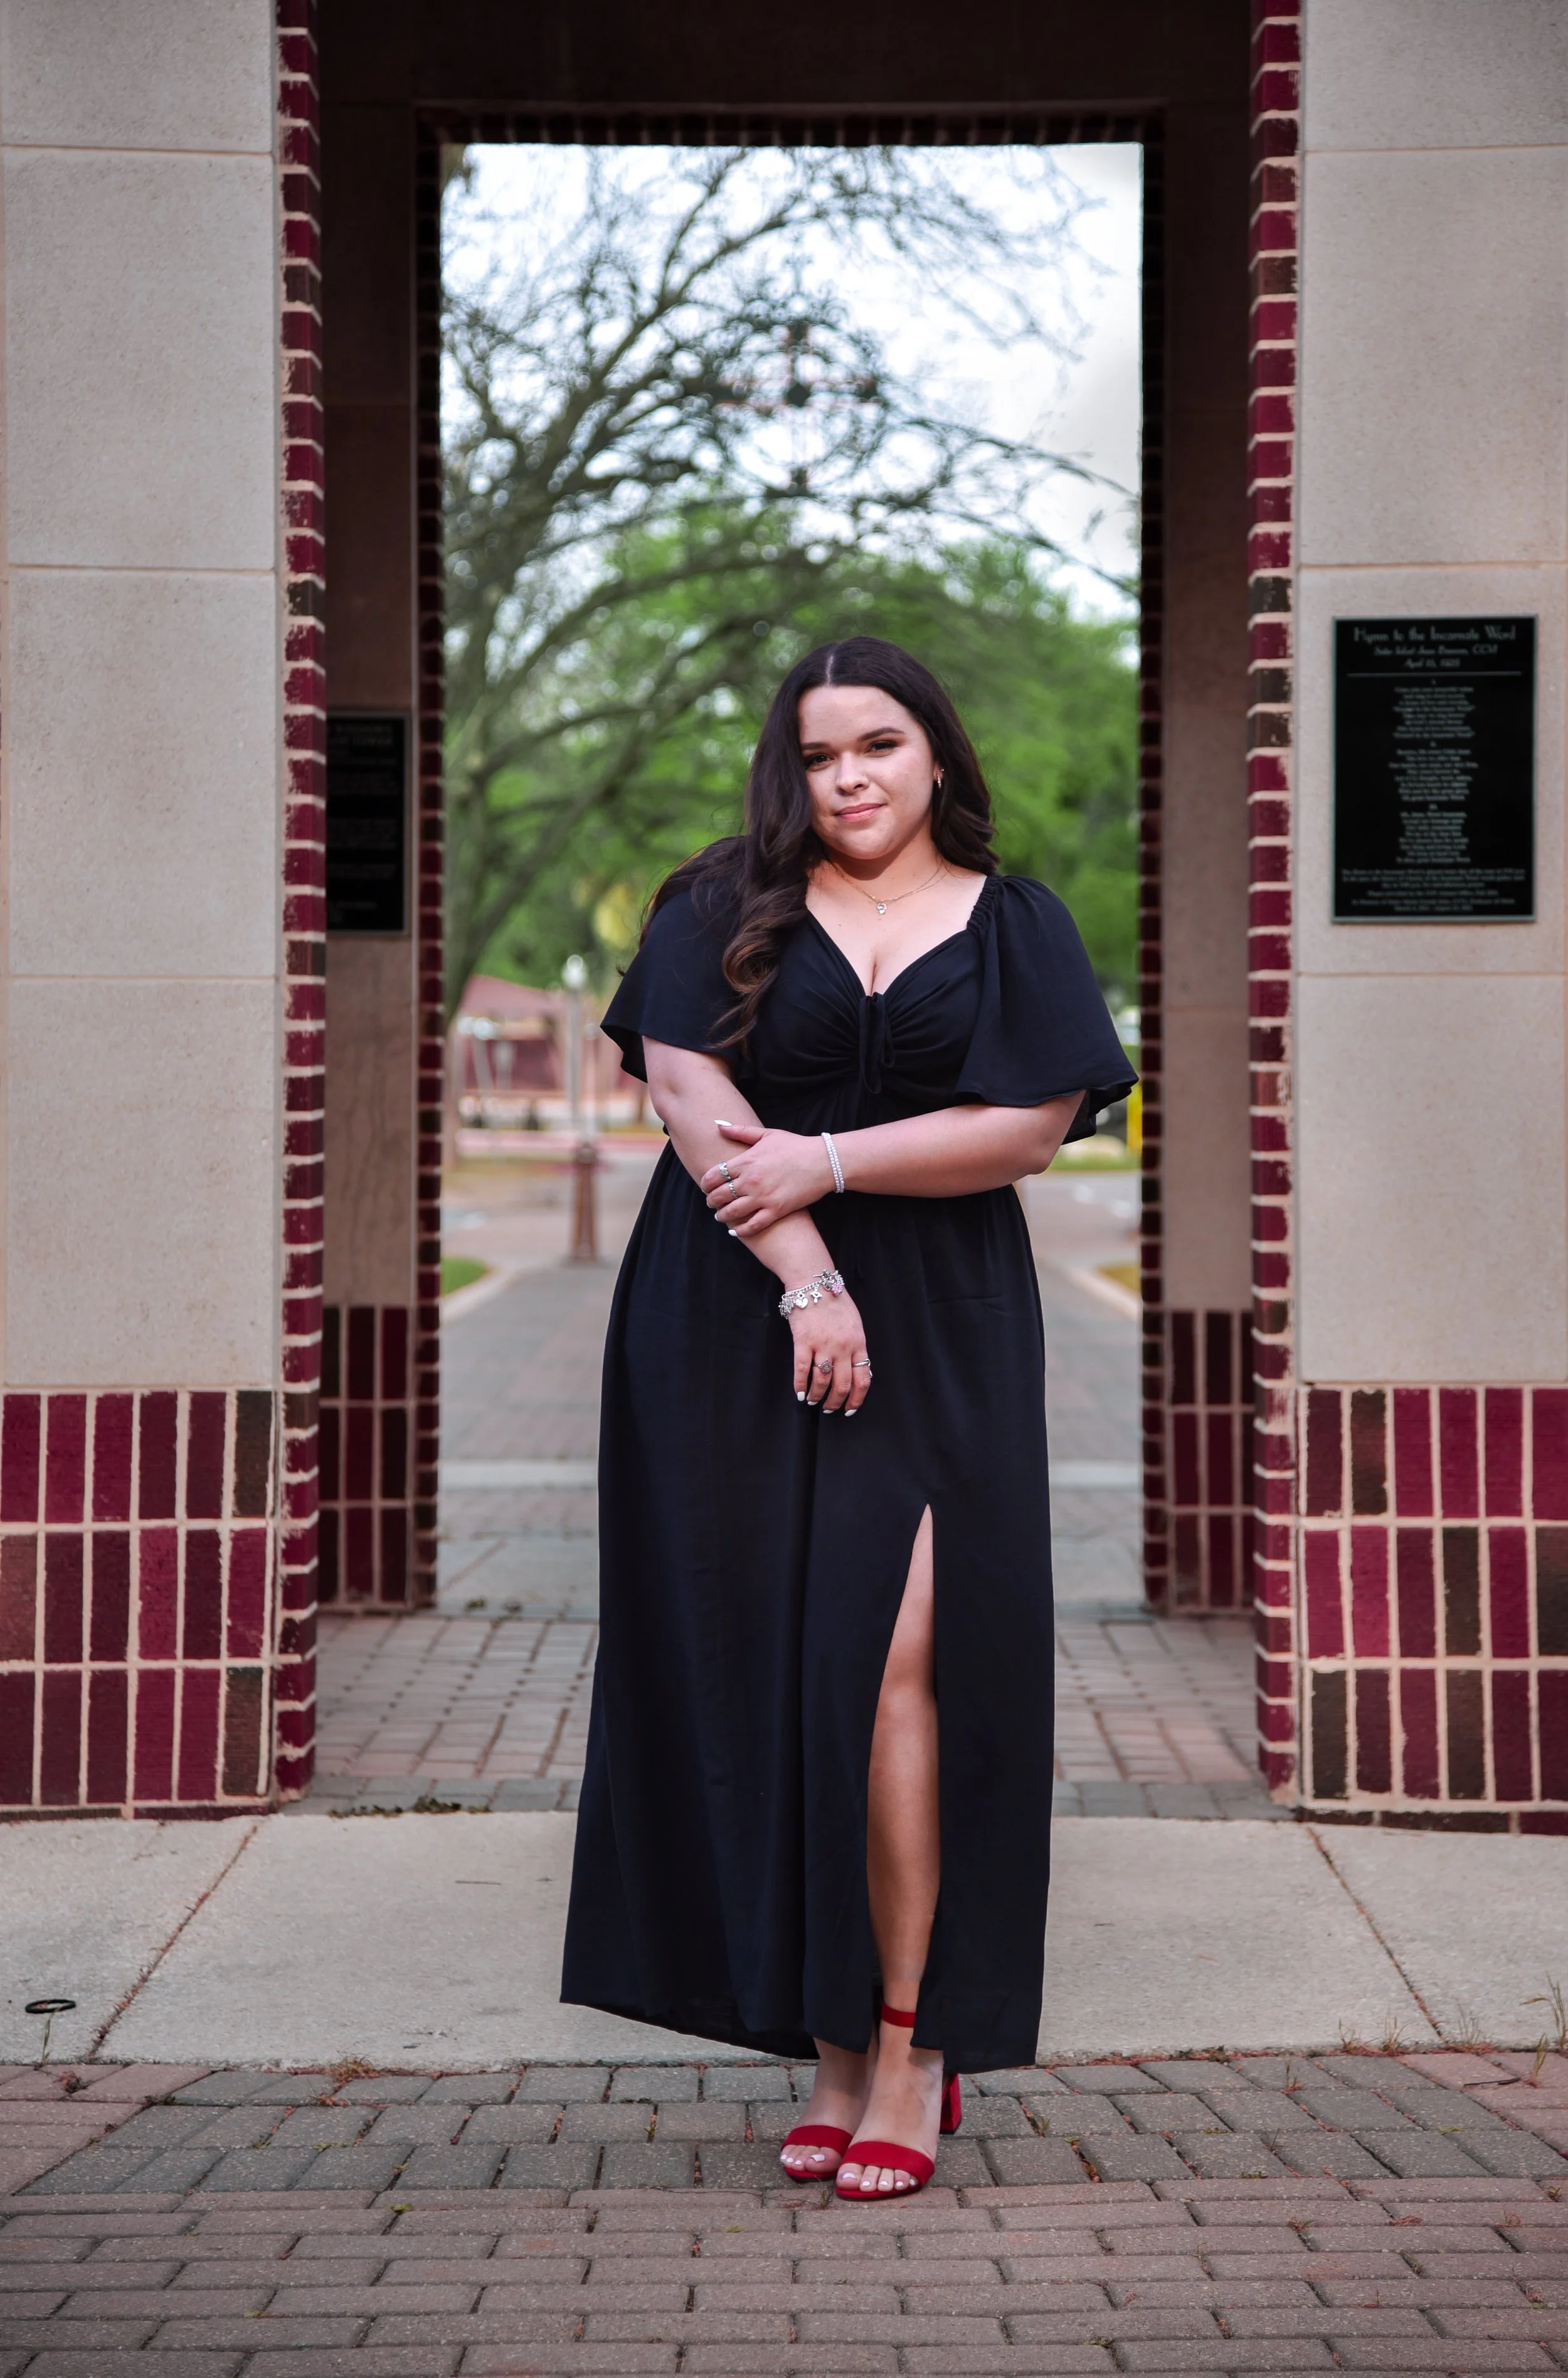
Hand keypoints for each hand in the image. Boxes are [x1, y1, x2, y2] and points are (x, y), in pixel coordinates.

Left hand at [700, 1121, 835, 1237]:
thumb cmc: (795, 1146)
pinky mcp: (776, 1211)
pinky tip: (735, 1231)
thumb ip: (740, 1130)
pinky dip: (740, 1231)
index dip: (706, 1183)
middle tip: (711, 1203)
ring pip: (731, 1212)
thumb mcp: (767, 1134)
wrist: (823, 1161)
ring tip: (721, 1216)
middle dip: (711, 1201)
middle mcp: (750, 1180)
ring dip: (722, 1216)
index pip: (713, 1176)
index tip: (706, 1186)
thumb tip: (718, 1124)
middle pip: (719, 1196)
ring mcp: (763, 1197)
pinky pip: (752, 1226)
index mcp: (746, 1161)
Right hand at [788, 1289, 871, 1413]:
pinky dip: (800, 1385)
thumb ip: (856, 1346)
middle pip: (842, 1385)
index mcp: (858, 1343)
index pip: (863, 1379)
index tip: (849, 1409)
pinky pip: (802, 1370)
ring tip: (812, 1401)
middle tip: (829, 1409)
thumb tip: (857, 1369)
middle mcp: (843, 1348)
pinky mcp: (803, 1342)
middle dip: (835, 1403)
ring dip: (817, 1396)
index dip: (856, 1399)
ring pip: (822, 1381)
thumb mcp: (855, 1323)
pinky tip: (799, 1393)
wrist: (814, 1283)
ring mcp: (823, 1345)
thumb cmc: (835, 1302)